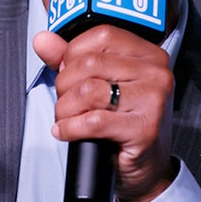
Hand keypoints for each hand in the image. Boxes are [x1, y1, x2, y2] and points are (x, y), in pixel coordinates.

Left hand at [33, 25, 175, 201]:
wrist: (148, 167)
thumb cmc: (125, 123)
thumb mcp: (101, 84)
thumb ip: (71, 59)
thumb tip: (43, 39)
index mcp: (149, 54)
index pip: (103, 34)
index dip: (74, 53)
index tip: (70, 74)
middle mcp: (156, 73)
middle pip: (91, 63)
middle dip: (66, 85)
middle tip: (68, 103)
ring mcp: (153, 100)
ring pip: (88, 91)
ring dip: (66, 109)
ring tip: (68, 119)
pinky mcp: (144, 129)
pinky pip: (93, 121)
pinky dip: (70, 128)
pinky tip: (68, 132)